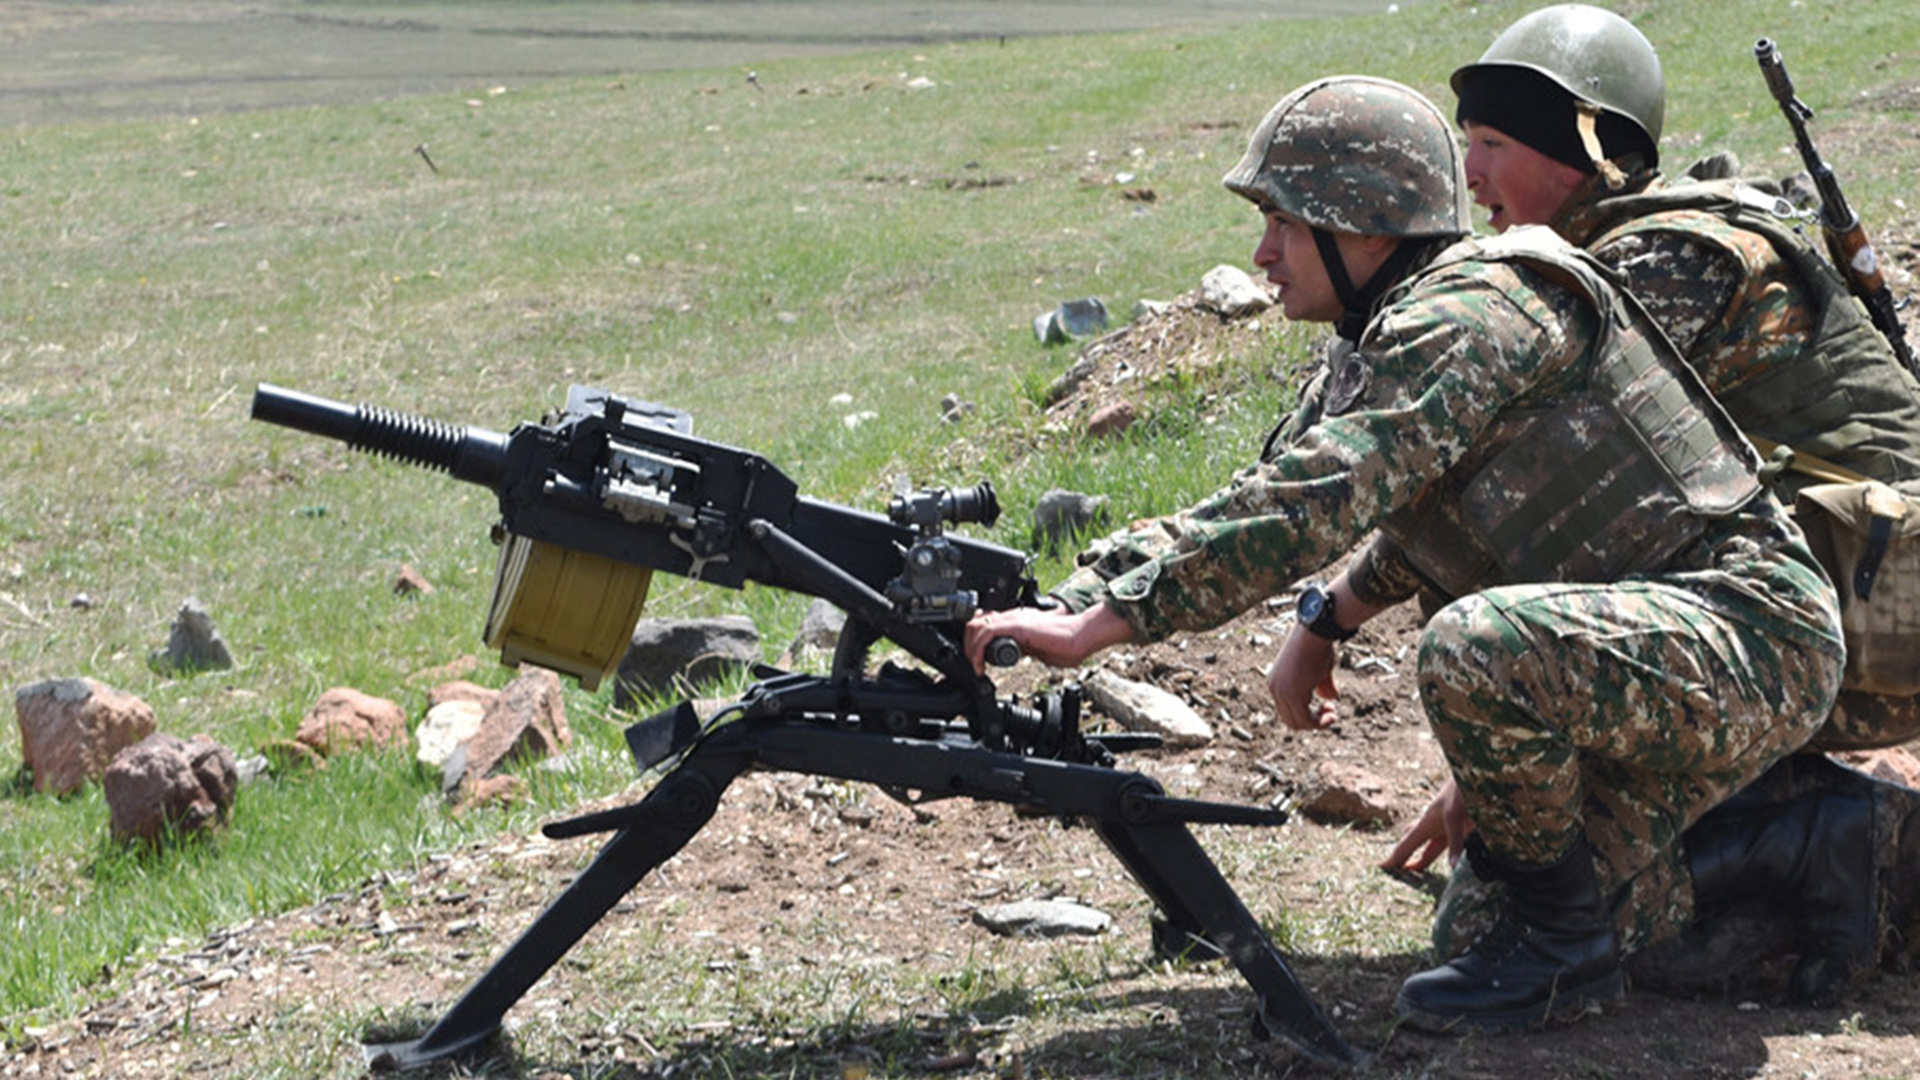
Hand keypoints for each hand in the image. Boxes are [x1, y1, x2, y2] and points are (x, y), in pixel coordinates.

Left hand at [963, 603, 1132, 672]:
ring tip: (975, 667)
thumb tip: (1013, 659)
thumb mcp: (1035, 648)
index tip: (975, 661)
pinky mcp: (1017, 625)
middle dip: (967, 646)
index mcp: (1015, 621)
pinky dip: (977, 651)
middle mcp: (1011, 616)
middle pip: (975, 624)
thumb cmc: (1066, 645)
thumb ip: (1022, 649)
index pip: (984, 624)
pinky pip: (987, 634)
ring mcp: (1013, 618)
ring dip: (970, 649)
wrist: (1080, 637)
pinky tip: (981, 667)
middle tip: (973, 665)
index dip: (974, 641)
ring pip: (977, 627)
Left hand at [1267, 623, 1340, 729]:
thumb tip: (1330, 698)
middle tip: (1331, 713)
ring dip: (1318, 724)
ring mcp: (1282, 692)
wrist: (1315, 633)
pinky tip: (1331, 714)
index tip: (1327, 707)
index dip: (1308, 714)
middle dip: (1313, 721)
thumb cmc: (1317, 647)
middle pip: (1291, 720)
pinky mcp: (1292, 694)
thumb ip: (1322, 686)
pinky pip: (1305, 720)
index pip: (1288, 709)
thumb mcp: (1319, 670)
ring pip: (1298, 723)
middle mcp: (1275, 688)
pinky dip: (1319, 722)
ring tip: (1332, 714)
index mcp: (1277, 682)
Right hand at [1381, 778, 1470, 872]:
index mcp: (1426, 823)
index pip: (1406, 845)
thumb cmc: (1460, 792)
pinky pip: (1448, 843)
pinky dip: (1445, 853)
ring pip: (1429, 845)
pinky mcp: (1462, 825)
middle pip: (1412, 841)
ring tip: (1415, 869)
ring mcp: (1446, 825)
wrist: (1475, 776)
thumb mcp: (1455, 818)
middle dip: (1404, 855)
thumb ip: (1455, 843)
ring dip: (1422, 857)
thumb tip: (1453, 868)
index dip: (1395, 857)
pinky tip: (1450, 860)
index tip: (1382, 867)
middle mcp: (1433, 825)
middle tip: (1396, 868)